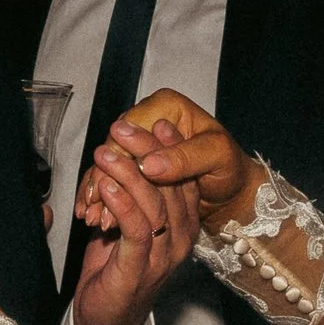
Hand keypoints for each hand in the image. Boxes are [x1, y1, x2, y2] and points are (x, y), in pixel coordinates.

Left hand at [70, 123, 198, 324]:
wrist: (105, 322)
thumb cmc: (115, 269)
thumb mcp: (128, 226)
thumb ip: (133, 197)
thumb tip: (122, 155)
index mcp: (183, 226)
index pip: (184, 179)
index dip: (172, 149)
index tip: (158, 121)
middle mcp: (181, 239)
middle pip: (171, 185)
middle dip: (147, 152)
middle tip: (123, 127)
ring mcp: (163, 255)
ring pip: (154, 204)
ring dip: (128, 173)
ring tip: (105, 152)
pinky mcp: (139, 269)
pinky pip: (135, 229)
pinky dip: (122, 204)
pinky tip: (106, 186)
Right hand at [92, 88, 259, 232]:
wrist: (231, 189)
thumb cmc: (230, 168)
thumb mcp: (216, 157)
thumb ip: (184, 157)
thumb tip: (149, 164)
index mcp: (167, 106)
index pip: (129, 132)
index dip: (115, 163)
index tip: (105, 191)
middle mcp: (149, 117)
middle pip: (115, 149)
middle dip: (103, 182)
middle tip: (94, 211)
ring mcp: (141, 140)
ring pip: (110, 164)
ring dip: (99, 193)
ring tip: (92, 218)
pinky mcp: (137, 160)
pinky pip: (113, 176)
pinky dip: (103, 196)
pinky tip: (94, 215)